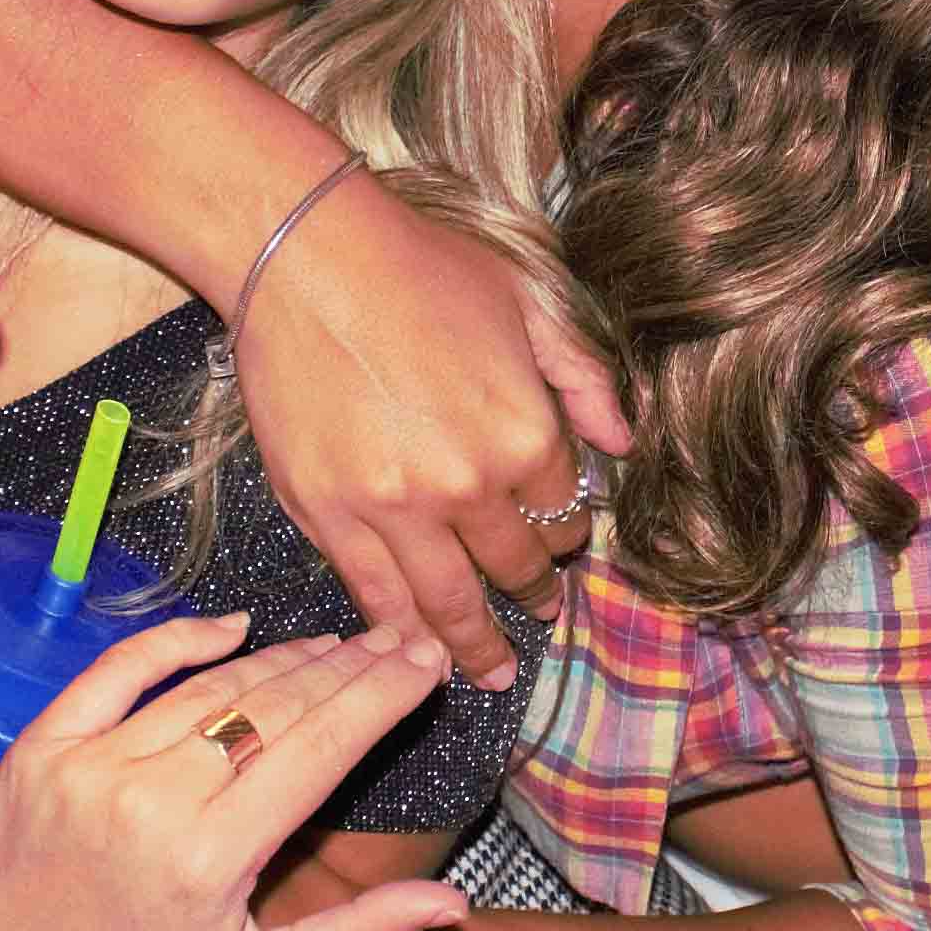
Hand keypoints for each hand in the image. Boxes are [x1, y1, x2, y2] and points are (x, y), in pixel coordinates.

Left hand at [0, 612, 469, 930]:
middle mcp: (148, 800)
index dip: (382, 695)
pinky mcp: (39, 750)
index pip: (320, 746)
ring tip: (334, 644)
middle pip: (271, 704)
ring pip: (206, 685)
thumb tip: (453, 903)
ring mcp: (87, 768)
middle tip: (396, 638)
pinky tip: (232, 626)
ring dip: (279, 657)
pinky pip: (120, 671)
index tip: (425, 660)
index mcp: (210, 858)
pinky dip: (177, 639)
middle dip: (348, 666)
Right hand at [233, 177, 625, 688]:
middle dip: (533, 592)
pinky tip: (415, 652)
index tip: (556, 530)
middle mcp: (468, 486)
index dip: (566, 526)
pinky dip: (400, 631)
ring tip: (492, 672)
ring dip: (476, 646)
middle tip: (539, 610)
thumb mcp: (527, 302)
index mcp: (525, 435)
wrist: (307, 258)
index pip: (563, 512)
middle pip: (514, 565)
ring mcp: (395, 509)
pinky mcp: (329, 515)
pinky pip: (375, 593)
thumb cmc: (419, 268)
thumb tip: (623, 440)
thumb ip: (583, 377)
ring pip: (448, 603)